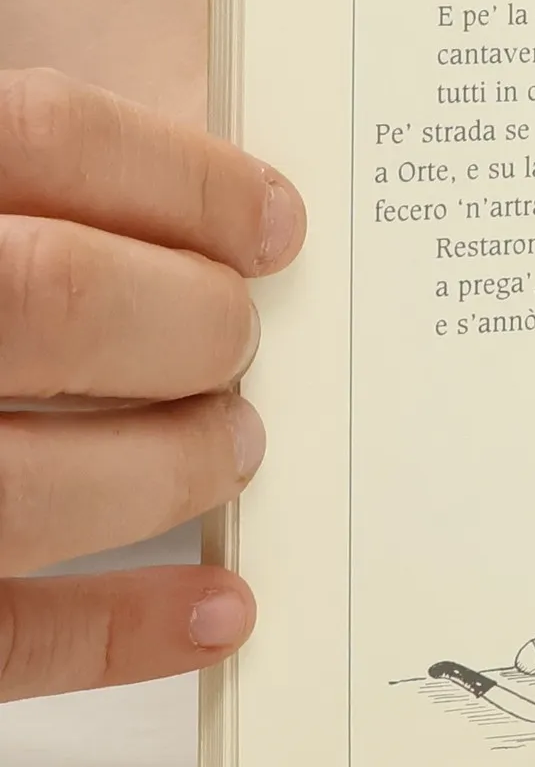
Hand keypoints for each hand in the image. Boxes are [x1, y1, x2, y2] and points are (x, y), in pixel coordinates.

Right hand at [0, 69, 304, 699]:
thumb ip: (1, 193)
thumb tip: (195, 227)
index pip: (41, 135)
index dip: (186, 181)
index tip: (275, 222)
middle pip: (53, 297)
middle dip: (189, 322)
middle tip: (236, 340)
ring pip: (27, 484)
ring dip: (166, 469)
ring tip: (229, 447)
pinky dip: (119, 632)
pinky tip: (219, 609)